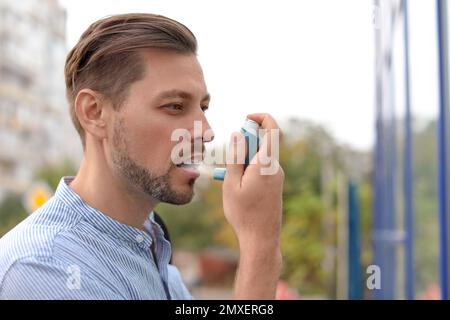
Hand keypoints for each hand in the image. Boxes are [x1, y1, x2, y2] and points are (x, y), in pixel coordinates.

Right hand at [222, 113, 283, 250]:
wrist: (261, 239)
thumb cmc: (244, 213)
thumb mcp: (231, 184)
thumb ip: (235, 157)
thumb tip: (238, 134)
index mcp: (266, 164)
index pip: (273, 130)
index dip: (262, 118)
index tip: (246, 118)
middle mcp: (276, 168)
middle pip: (262, 144)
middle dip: (244, 145)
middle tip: (228, 161)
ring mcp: (277, 177)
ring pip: (260, 158)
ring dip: (244, 161)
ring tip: (230, 181)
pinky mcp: (275, 185)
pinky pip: (262, 169)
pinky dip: (249, 171)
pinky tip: (238, 188)